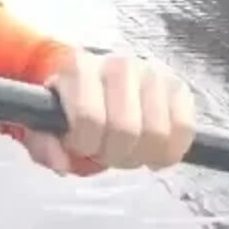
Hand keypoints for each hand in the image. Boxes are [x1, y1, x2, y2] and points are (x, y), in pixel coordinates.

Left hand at [21, 50, 197, 174]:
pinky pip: (185, 129)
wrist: (93, 79)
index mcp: (80, 67)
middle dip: (113, 154)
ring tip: (126, 151)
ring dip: (140, 156)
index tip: (79, 146)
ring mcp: (152, 73)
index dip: (84, 145)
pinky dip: (169, 152)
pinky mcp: (178, 86)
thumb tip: (61, 164)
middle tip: (105, 153)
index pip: (89, 118)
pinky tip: (152, 152)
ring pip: (157, 133)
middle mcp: (119, 64)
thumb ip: (43, 143)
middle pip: (126, 130)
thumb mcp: (44, 121)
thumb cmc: (68, 105)